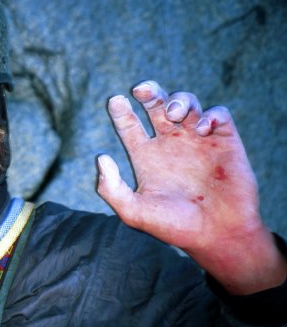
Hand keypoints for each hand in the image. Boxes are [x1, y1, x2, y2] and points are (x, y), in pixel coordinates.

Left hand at [96, 80, 285, 294]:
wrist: (217, 236)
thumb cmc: (174, 227)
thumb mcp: (133, 212)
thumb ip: (111, 189)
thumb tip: (101, 158)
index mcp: (146, 156)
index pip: (129, 125)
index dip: (120, 111)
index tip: (115, 101)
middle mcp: (170, 144)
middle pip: (155, 104)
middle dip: (149, 91)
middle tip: (140, 90)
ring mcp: (197, 141)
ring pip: (186, 102)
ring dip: (179, 99)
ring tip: (173, 114)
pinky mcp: (225, 142)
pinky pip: (218, 115)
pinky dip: (210, 114)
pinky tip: (200, 130)